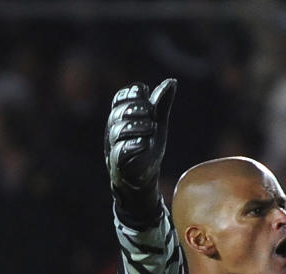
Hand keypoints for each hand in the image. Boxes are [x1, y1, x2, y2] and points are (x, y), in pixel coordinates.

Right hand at [104, 78, 176, 219]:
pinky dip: (134, 145)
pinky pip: (121, 151)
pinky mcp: (119, 164)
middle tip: (151, 115)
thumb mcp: (157, 124)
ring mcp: (114, 146)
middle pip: (120, 111)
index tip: (150, 102)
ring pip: (119, 129)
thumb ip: (161, 104)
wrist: (143, 179)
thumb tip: (171, 82)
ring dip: (138, 126)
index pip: (121, 97)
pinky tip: (144, 144)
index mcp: (120, 117)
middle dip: (137, 109)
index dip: (135, 94)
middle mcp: (114, 129)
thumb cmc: (147, 149)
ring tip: (151, 129)